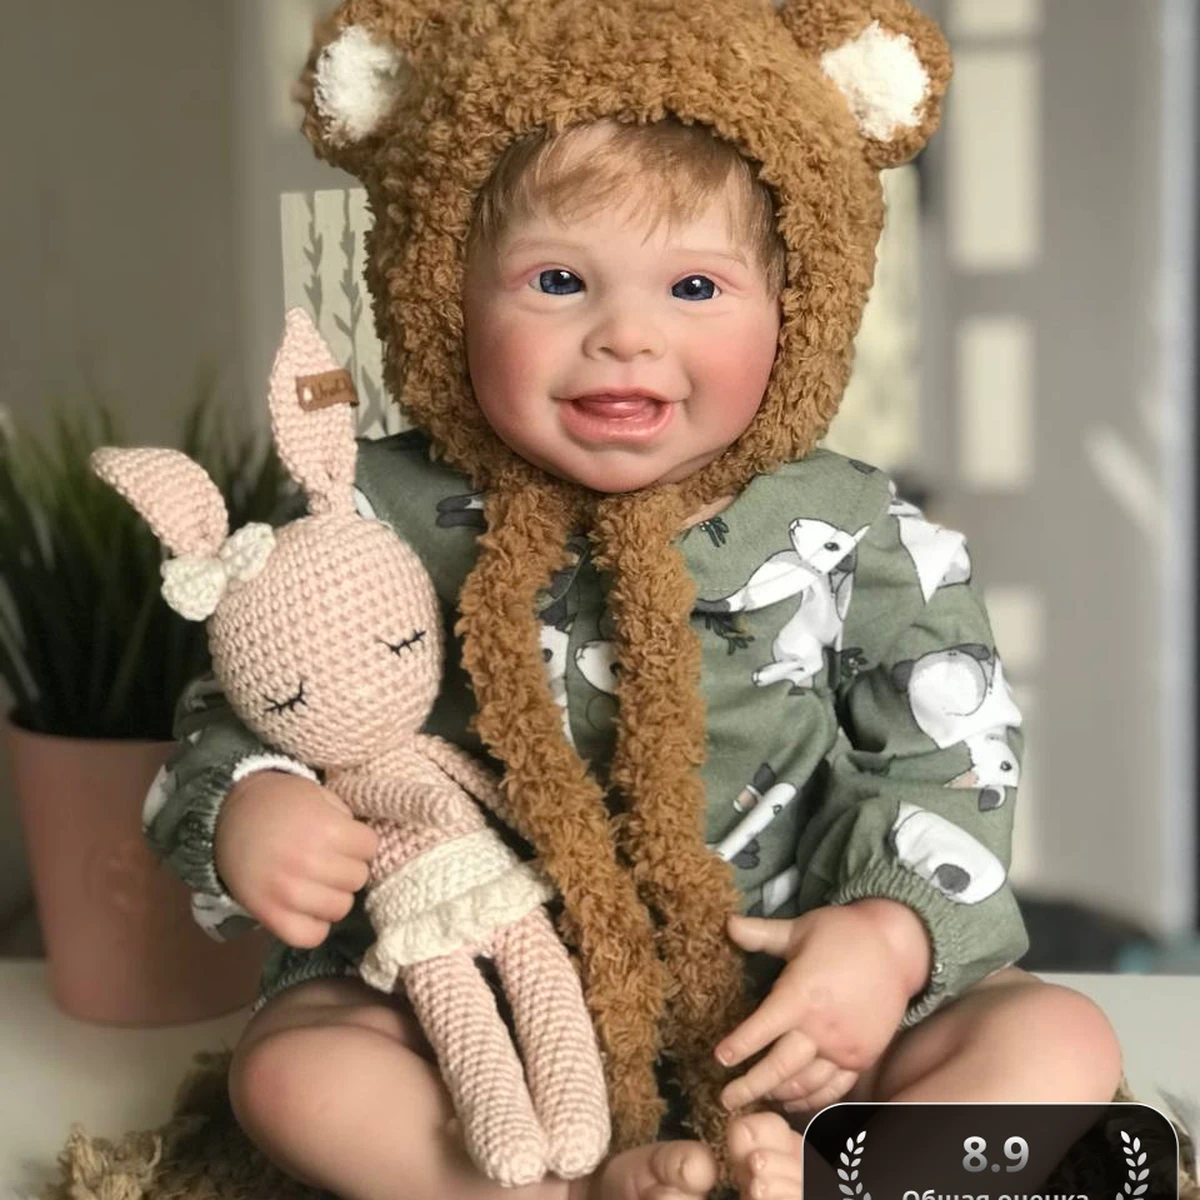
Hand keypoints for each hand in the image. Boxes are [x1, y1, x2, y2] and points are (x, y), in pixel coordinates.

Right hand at [215, 770, 377, 948]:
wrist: (225, 817)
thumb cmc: (279, 802)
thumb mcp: (319, 795)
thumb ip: (345, 819)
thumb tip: (364, 847)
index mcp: (327, 829)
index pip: (370, 847)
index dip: (360, 841)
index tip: (345, 838)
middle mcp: (310, 863)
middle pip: (358, 878)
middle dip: (348, 866)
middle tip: (329, 859)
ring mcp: (289, 893)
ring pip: (341, 908)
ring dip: (334, 895)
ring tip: (317, 881)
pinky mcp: (270, 916)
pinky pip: (311, 936)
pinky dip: (313, 925)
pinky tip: (307, 907)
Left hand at [715, 905, 919, 1112]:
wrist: (897, 947)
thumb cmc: (843, 934)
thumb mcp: (800, 929)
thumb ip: (761, 933)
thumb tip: (728, 924)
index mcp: (802, 995)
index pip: (762, 1028)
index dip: (739, 1046)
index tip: (719, 1060)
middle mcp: (822, 1027)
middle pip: (780, 1068)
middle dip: (751, 1086)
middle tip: (726, 1099)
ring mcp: (845, 1047)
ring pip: (806, 1084)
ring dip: (779, 1095)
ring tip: (756, 1099)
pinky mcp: (863, 1057)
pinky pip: (835, 1089)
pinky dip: (813, 1100)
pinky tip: (794, 1102)